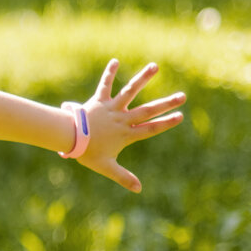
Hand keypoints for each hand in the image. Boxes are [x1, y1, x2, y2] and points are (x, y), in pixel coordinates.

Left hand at [76, 60, 184, 192]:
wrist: (68, 138)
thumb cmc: (87, 153)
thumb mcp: (107, 167)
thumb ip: (123, 177)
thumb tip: (139, 190)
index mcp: (126, 134)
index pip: (151, 129)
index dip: (166, 123)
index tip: (180, 116)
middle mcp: (122, 119)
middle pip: (147, 110)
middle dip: (166, 104)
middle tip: (182, 96)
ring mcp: (111, 108)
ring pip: (130, 91)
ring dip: (142, 78)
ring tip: (154, 66)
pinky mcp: (99, 100)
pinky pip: (105, 85)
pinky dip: (109, 73)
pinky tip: (115, 61)